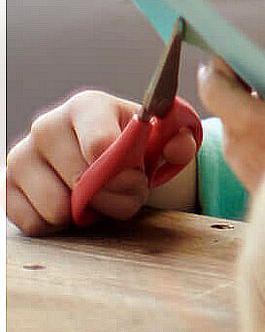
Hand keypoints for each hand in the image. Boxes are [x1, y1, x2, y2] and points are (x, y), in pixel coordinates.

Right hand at [5, 90, 196, 233]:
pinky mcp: (7, 186)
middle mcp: (47, 125)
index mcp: (87, 106)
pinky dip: (59, 225)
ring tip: (99, 200)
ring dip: (85, 215)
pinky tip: (73, 207)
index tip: (138, 179)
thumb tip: (178, 146)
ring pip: (55, 206)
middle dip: (111, 198)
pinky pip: (33, 223)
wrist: (103, 156)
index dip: (125, 174)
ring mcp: (21, 156)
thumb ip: (179, 140)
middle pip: (80, 182)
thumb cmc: (134, 145)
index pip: (100, 146)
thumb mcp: (163, 139)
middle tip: (125, 194)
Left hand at [199, 62, 264, 190]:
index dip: (217, 79)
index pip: (229, 104)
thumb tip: (252, 69)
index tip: (218, 61)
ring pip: (235, 145)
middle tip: (247, 77)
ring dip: (244, 123)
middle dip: (233, 99)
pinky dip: (255, 145)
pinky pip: (247, 165)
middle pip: (230, 124)